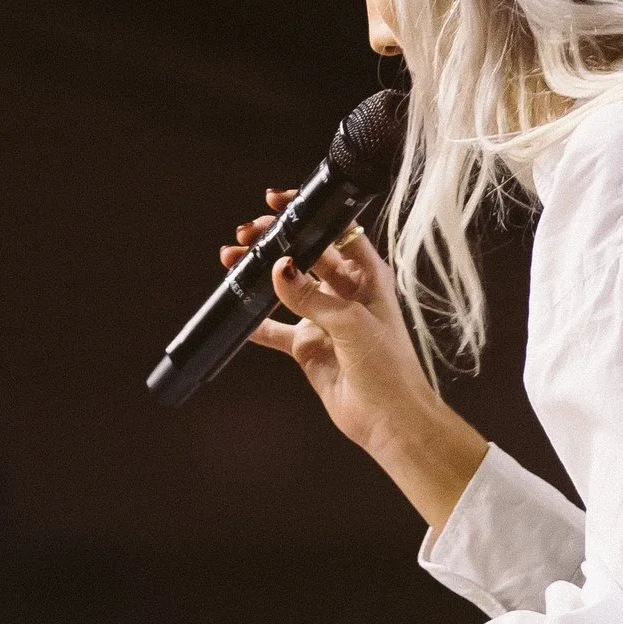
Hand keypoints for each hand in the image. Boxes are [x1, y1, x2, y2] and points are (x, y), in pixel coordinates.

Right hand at [227, 193, 489, 532]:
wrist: (391, 420)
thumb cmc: (390, 368)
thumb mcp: (351, 324)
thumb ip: (312, 297)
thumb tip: (279, 267)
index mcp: (367, 274)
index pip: (335, 231)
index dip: (308, 213)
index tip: (277, 202)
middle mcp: (345, 290)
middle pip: (304, 254)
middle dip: (275, 241)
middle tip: (246, 235)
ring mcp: (324, 317)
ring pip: (285, 286)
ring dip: (259, 274)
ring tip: (232, 261)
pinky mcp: (308, 345)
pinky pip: (275, 328)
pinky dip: (255, 320)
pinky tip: (236, 310)